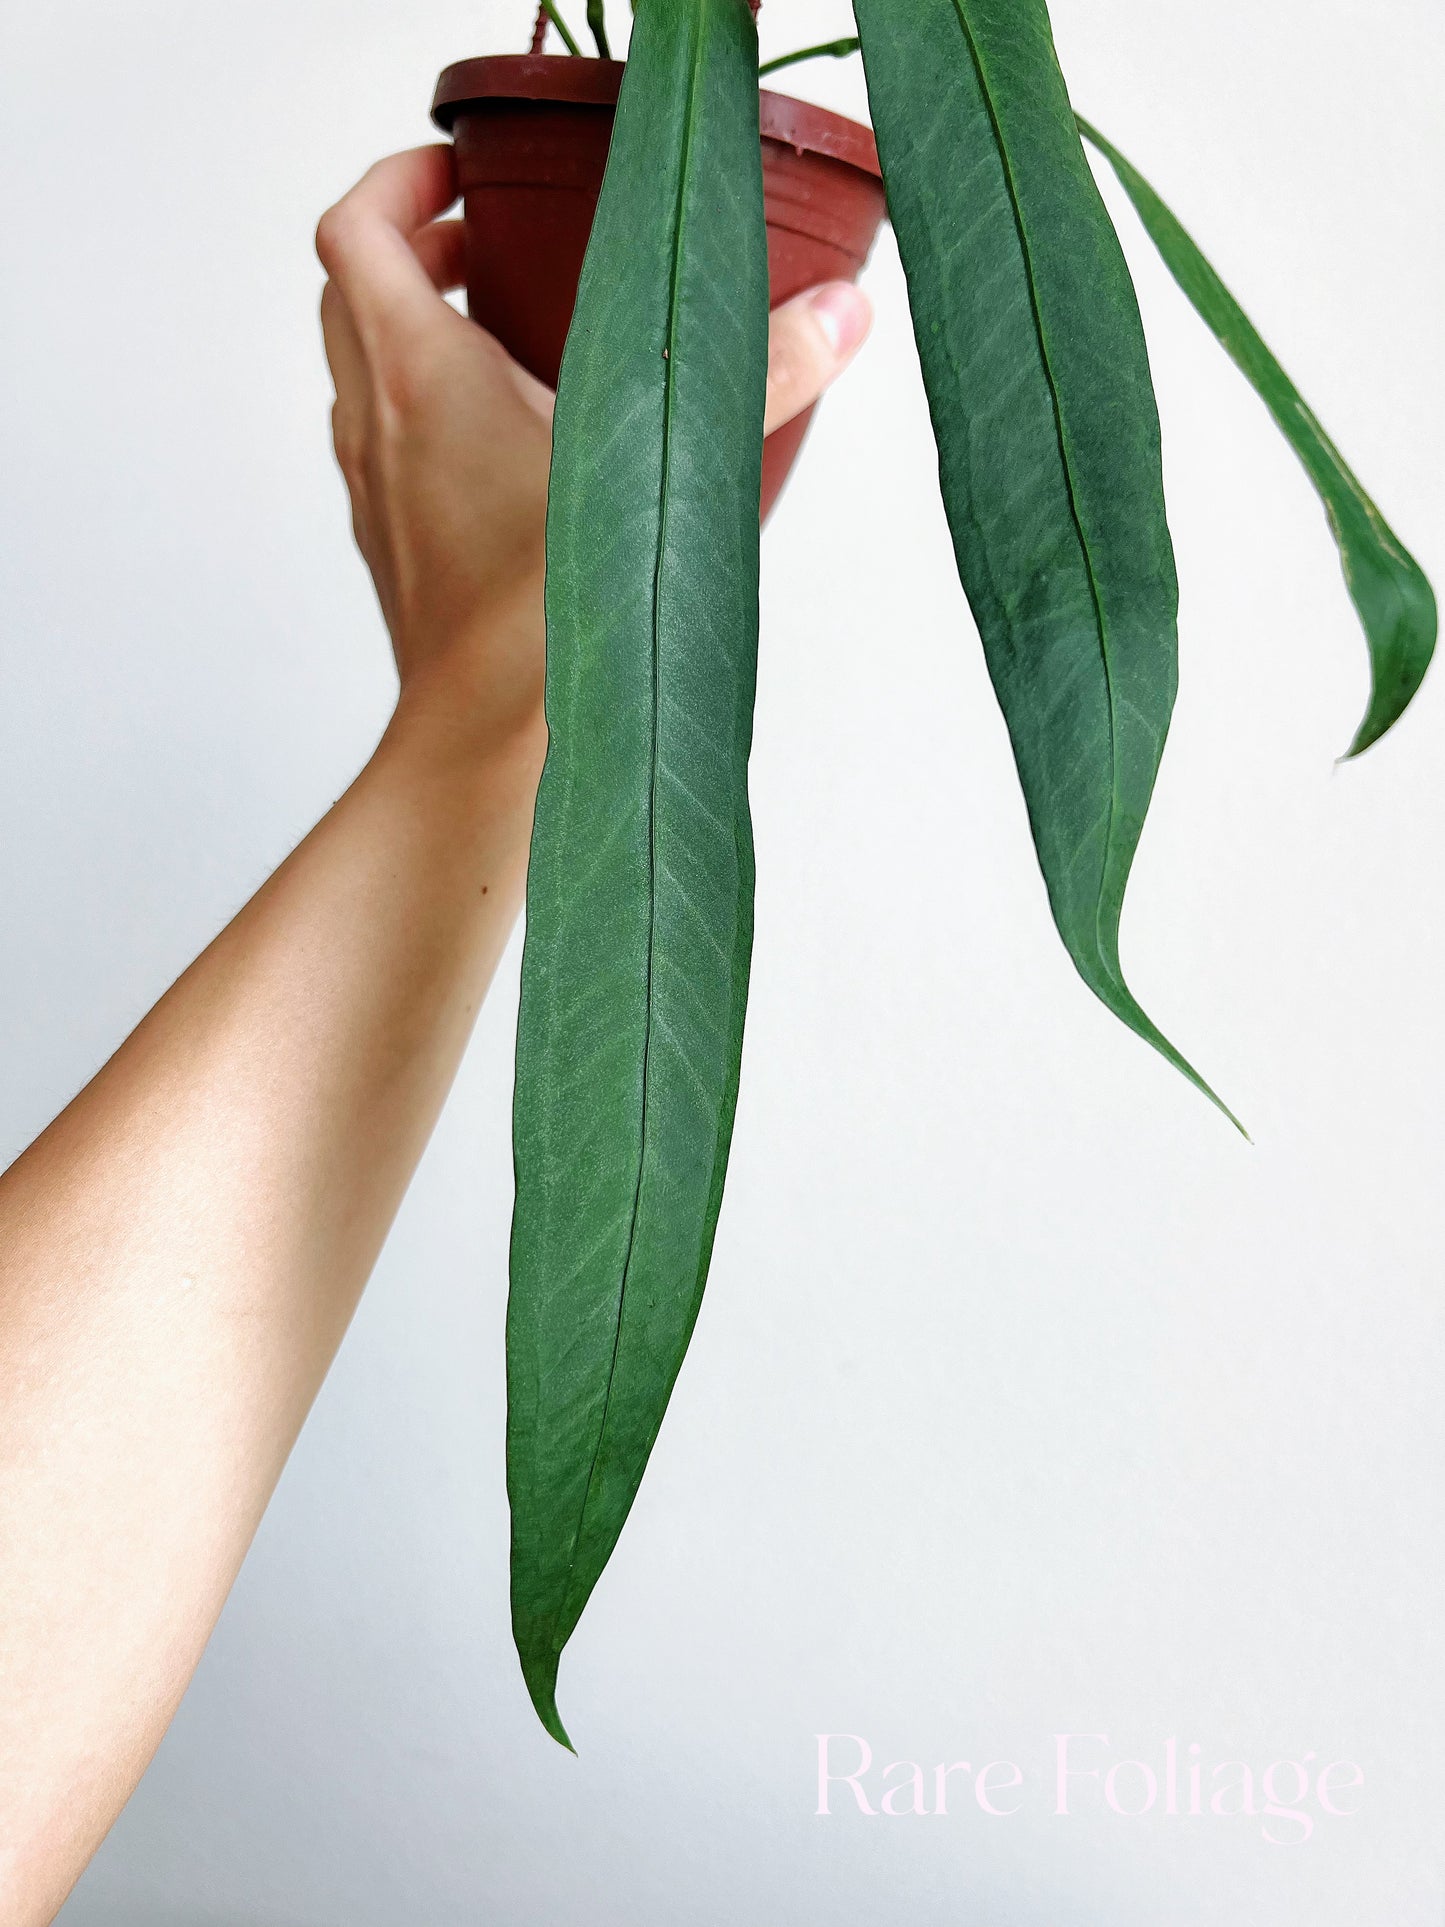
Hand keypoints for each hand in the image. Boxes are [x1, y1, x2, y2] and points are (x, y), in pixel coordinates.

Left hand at [317, 145, 871, 755]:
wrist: (483, 751)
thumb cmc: (542, 621)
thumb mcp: (665, 470)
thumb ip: (758, 379)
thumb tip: (840, 312)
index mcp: (419, 377)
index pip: (360, 228)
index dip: (399, 177)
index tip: (458, 172)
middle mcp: (379, 429)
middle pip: (355, 293)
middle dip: (420, 249)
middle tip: (490, 244)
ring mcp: (380, 497)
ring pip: (368, 378)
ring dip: (421, 337)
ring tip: (517, 342)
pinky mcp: (400, 555)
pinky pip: (395, 455)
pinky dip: (434, 422)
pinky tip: (523, 456)